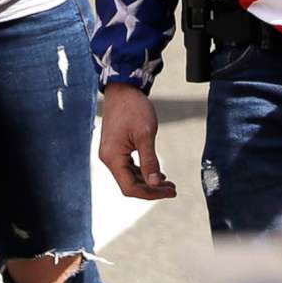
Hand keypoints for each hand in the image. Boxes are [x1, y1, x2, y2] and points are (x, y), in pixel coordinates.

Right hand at [97, 83, 176, 199]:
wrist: (123, 88)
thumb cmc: (133, 108)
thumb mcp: (145, 134)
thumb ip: (150, 161)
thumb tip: (156, 184)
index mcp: (113, 158)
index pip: (130, 188)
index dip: (151, 194)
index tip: (170, 191)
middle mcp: (108, 159)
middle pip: (130, 185)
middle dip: (152, 189)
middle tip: (173, 189)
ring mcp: (111, 154)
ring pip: (129, 177)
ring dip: (148, 182)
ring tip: (168, 183)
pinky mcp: (115, 148)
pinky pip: (128, 167)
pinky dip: (143, 172)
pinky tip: (157, 173)